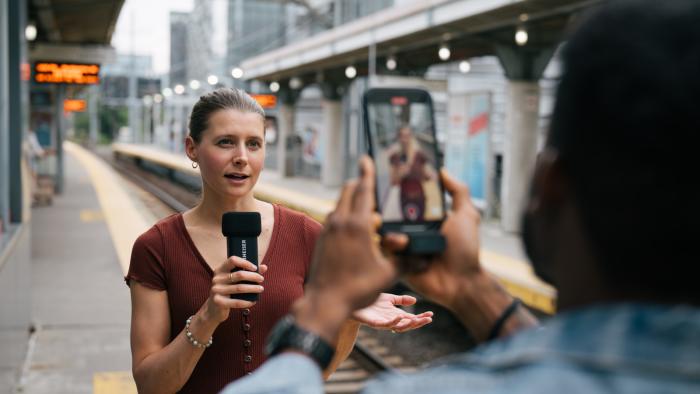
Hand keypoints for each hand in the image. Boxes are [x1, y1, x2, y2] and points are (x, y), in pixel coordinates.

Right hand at [202, 256, 267, 323]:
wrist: (213, 309)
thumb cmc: (227, 292)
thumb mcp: (234, 281)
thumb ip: (248, 272)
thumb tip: (264, 267)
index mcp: (220, 270)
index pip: (233, 260)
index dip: (245, 263)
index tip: (255, 268)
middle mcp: (217, 279)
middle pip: (239, 274)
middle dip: (253, 276)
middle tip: (261, 279)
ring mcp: (216, 290)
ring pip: (240, 288)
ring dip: (253, 288)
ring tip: (261, 289)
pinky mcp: (218, 302)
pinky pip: (236, 302)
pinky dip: (247, 302)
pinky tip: (254, 301)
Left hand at [294, 157, 397, 343]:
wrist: (325, 303)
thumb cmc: (357, 288)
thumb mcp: (387, 275)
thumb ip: (406, 261)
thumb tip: (424, 258)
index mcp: (357, 225)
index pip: (363, 190)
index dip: (367, 173)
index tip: (366, 158)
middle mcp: (340, 222)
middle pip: (349, 192)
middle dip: (360, 184)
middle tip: (373, 186)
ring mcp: (328, 230)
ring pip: (340, 205)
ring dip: (353, 203)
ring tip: (369, 213)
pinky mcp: (322, 240)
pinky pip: (334, 219)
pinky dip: (345, 216)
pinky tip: (355, 230)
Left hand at [352, 293, 432, 332]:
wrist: (352, 302)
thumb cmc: (370, 301)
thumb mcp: (388, 298)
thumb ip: (401, 300)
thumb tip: (415, 301)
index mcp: (395, 315)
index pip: (411, 318)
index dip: (421, 317)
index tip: (431, 314)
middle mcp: (390, 320)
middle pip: (407, 325)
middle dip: (419, 323)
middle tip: (429, 319)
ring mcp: (382, 323)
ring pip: (398, 327)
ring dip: (408, 324)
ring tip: (417, 319)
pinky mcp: (373, 323)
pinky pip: (384, 325)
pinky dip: (393, 322)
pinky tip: (400, 316)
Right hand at [384, 169, 482, 310]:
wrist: (461, 282)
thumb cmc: (465, 250)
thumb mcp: (466, 215)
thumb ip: (458, 192)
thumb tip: (442, 170)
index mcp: (424, 218)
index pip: (404, 200)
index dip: (394, 190)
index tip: (384, 177)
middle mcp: (411, 230)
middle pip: (388, 214)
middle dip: (380, 206)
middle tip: (377, 200)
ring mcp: (402, 247)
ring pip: (382, 230)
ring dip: (383, 225)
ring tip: (389, 223)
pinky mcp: (396, 263)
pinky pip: (384, 251)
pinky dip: (389, 244)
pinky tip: (400, 243)